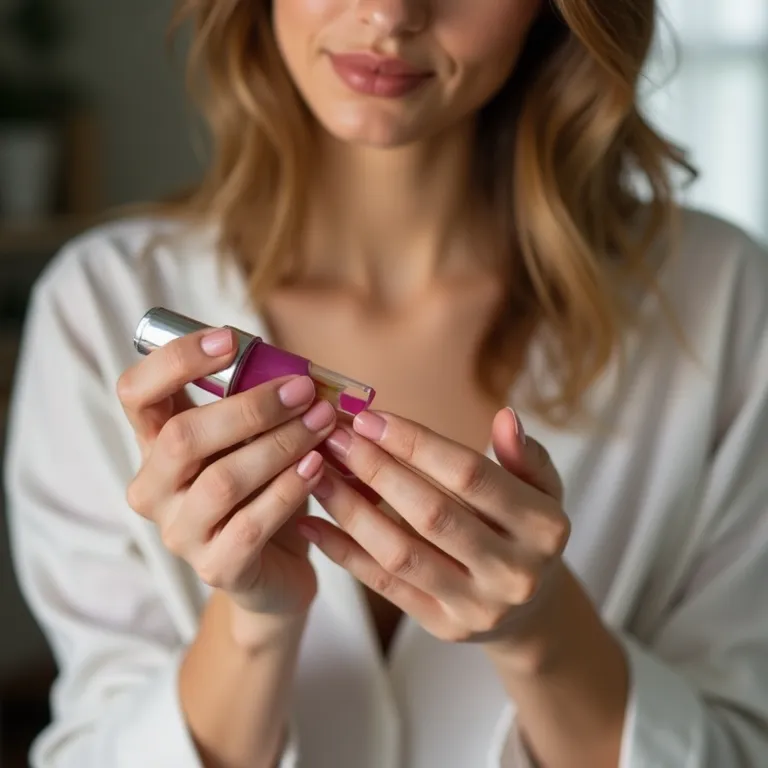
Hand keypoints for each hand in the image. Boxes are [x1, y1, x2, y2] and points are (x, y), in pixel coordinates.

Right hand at [117, 326, 336, 615]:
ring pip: (222, 481)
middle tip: (302, 390)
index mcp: (155, 445)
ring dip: (280, 445)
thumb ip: (256, 405)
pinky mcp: (216, 567)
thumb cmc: (265, 490)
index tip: (230, 338)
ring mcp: (180, 532)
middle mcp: (154, 489)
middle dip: (250, 407)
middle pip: (182, 437)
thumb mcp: (254, 440)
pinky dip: (289, 489)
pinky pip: (250, 524)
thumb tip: (294, 368)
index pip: (136, 394)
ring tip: (322, 423)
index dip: (175, 360)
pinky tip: (317, 467)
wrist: (277, 568)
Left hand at [297, 407, 570, 663]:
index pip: (470, 476)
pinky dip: (345, 554)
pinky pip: (385, 586)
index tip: (371, 418)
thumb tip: (504, 417)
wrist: (531, 607)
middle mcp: (515, 572)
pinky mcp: (444, 627)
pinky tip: (313, 524)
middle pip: (431, 514)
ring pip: (400, 554)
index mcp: (544, 527)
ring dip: (351, 510)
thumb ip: (525, 454)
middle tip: (336, 438)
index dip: (417, 444)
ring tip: (318, 472)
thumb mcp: (542, 489)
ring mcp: (478, 606)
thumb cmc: (525, 530)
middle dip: (377, 470)